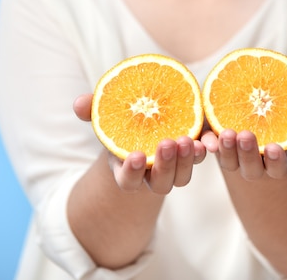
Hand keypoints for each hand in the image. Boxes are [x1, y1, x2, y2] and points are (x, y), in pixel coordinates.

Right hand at [73, 94, 205, 194]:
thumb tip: (78, 103)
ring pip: (182, 177)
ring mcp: (173, 168)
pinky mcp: (190, 156)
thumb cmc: (121, 119)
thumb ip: (93, 109)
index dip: (131, 172)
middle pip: (161, 183)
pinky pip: (199, 159)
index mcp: (128, 170)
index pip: (128, 181)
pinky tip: (208, 139)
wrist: (144, 118)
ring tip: (188, 139)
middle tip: (168, 143)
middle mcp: (152, 176)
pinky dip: (204, 151)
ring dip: (186, 161)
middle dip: (165, 165)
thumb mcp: (106, 113)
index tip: (135, 156)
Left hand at [201, 73, 286, 179]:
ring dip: (226, 149)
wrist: (251, 116)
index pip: (278, 166)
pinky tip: (202, 137)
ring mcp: (233, 158)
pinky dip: (206, 145)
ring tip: (224, 132)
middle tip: (245, 135)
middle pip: (250, 168)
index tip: (274, 147)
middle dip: (247, 153)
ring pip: (228, 162)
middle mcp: (254, 163)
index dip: (276, 160)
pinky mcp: (216, 147)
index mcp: (276, 157)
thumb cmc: (276, 110)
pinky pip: (209, 151)